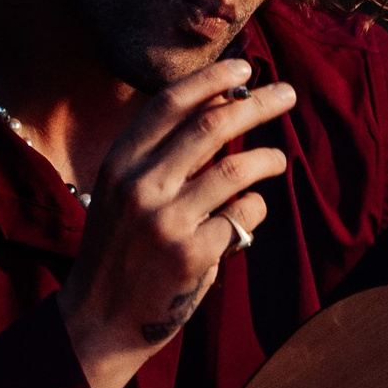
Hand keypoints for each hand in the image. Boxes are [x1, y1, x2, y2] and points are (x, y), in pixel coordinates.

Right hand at [57, 59, 297, 387]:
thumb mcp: (123, 193)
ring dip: (267, 160)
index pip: (170, 103)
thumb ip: (162, 155)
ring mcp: (166, 221)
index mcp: (119, 162)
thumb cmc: (121, 249)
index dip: (212, 79)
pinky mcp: (192, 255)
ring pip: (236, 171)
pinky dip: (254, 211)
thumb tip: (220, 105)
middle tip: (287, 94)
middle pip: (211, 127)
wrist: (99, 319)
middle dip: (257, 104)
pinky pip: (242, 217)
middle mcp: (139, 185)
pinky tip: (246, 219)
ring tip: (278, 161)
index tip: (245, 69)